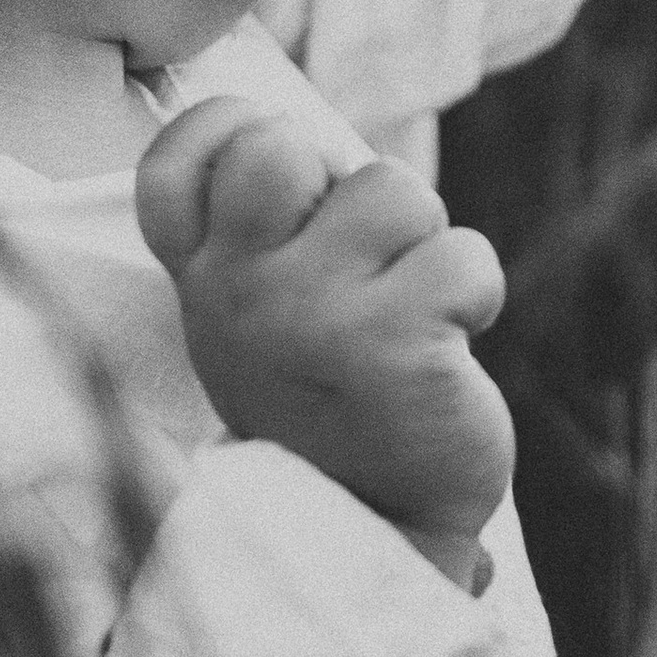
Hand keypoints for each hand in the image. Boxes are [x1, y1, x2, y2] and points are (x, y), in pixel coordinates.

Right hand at [137, 101, 512, 585]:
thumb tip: (320, 143)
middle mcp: (236, 294)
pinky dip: (474, 292)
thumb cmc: (327, 388)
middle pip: (278, 144)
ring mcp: (309, 319)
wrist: (373, 525)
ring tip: (403, 315)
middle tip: (357, 261)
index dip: (237, 131)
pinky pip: (464, 254)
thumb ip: (264, 225)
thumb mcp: (260, 310)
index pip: (183, 152)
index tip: (288, 190)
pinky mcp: (393, 346)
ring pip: (394, 191)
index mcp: (201, 278)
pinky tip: (443, 350)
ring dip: (424, 244)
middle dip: (344, 182)